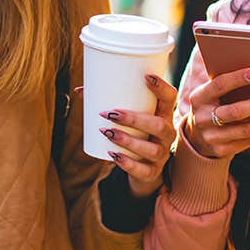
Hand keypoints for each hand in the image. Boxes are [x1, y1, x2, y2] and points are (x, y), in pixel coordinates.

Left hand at [99, 74, 178, 197]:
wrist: (143, 168)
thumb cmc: (134, 134)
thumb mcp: (128, 118)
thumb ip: (107, 103)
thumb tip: (79, 91)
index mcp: (163, 114)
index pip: (170, 97)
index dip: (161, 87)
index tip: (145, 77)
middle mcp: (167, 134)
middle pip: (158, 125)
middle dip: (133, 119)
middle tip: (109, 114)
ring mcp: (162, 155)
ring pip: (151, 149)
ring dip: (128, 140)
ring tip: (107, 133)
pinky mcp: (152, 172)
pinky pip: (144, 170)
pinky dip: (128, 164)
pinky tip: (113, 155)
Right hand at [184, 67, 249, 158]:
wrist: (197, 137)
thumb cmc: (212, 105)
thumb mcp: (211, 93)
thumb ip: (226, 82)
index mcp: (198, 98)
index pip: (218, 86)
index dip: (237, 78)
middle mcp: (202, 119)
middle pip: (235, 112)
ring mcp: (211, 137)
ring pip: (246, 130)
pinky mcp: (220, 150)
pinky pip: (247, 141)